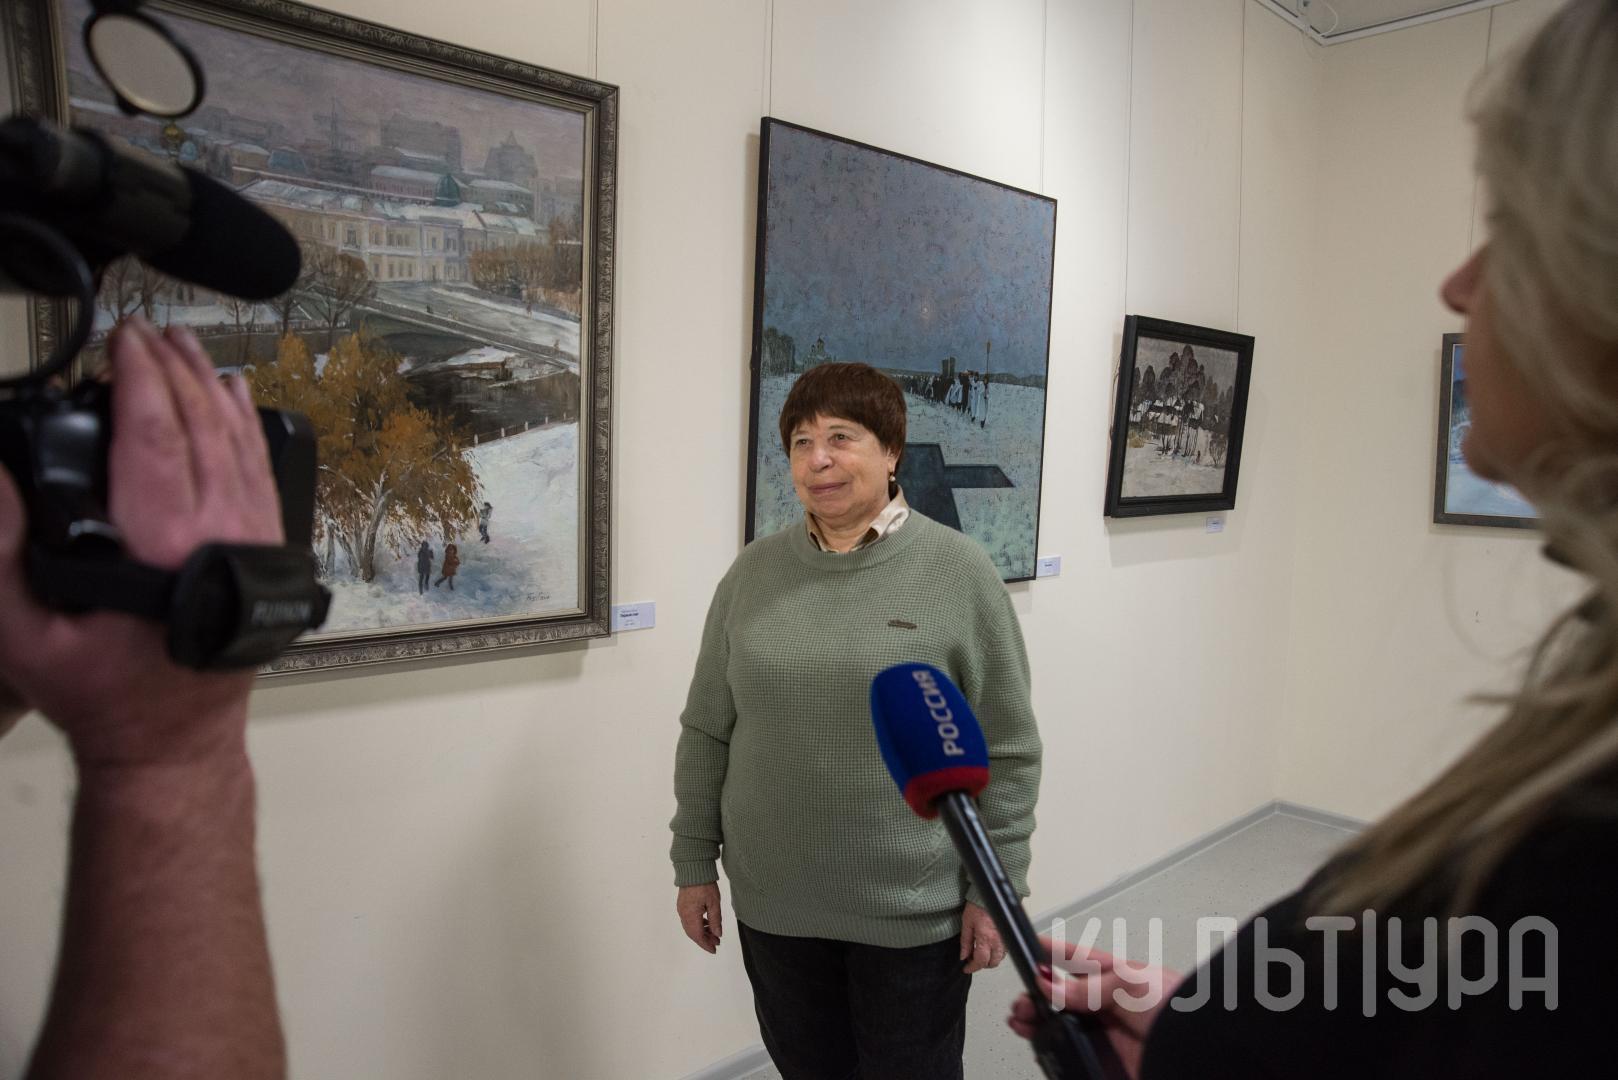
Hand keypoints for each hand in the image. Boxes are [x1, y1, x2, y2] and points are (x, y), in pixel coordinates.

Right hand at [0, 319, 282, 766]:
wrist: (172, 742)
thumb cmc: (107, 694)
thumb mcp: (25, 632)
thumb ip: (1, 551)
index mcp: (165, 545)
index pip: (156, 435)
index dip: (141, 378)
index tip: (124, 341)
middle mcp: (220, 533)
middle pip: (201, 426)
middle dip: (174, 370)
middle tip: (149, 331)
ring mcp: (252, 540)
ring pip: (238, 443)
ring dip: (211, 389)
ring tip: (187, 348)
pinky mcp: (266, 550)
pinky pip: (260, 471)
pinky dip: (246, 427)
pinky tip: (233, 400)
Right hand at [677, 883, 722, 952]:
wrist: (694, 869)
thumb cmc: (705, 884)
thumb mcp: (714, 903)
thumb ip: (715, 920)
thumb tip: (717, 934)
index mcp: (691, 915)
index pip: (698, 936)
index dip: (706, 945)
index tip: (714, 950)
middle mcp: (684, 914)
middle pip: (693, 933)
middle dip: (704, 940)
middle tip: (716, 943)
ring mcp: (682, 910)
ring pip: (690, 927)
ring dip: (701, 933)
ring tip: (714, 934)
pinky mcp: (682, 905)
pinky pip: (689, 920)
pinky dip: (698, 925)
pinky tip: (707, 924)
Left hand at [959, 901, 1004, 972]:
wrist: (991, 894)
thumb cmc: (978, 905)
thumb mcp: (967, 923)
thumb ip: (965, 942)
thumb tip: (963, 956)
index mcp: (985, 938)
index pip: (980, 961)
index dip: (972, 968)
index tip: (966, 968)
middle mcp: (998, 941)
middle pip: (992, 963)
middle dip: (982, 965)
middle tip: (973, 961)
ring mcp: (1005, 938)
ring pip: (1000, 958)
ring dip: (990, 960)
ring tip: (981, 953)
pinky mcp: (1009, 935)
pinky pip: (1005, 950)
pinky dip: (997, 953)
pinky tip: (990, 947)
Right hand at [1006, 939, 1182, 1078]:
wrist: (1197, 1054)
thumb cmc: (1177, 1008)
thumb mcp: (1128, 984)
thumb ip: (1086, 987)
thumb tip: (1049, 984)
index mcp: (1114, 975)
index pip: (1076, 958)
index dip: (1052, 951)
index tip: (1028, 945)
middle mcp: (1107, 1002)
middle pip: (1061, 996)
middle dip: (1036, 995)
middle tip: (1020, 1001)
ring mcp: (1105, 1032)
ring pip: (1061, 1025)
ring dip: (1038, 1022)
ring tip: (1021, 1021)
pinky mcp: (1106, 1059)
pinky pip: (1072, 1053)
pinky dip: (1053, 1050)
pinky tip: (1042, 1044)